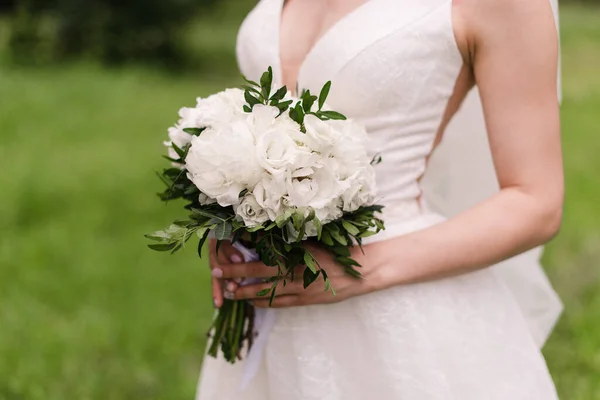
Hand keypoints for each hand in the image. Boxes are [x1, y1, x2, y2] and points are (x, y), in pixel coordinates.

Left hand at [208, 241, 384, 307]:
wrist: (362, 271)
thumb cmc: (340, 248)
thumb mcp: (314, 238)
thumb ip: (292, 237)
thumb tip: (268, 229)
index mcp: (294, 255)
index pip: (259, 255)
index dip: (240, 255)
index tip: (224, 250)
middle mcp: (292, 274)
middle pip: (256, 276)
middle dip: (233, 275)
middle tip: (215, 273)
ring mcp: (298, 290)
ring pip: (264, 293)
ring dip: (244, 292)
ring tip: (228, 292)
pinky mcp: (305, 300)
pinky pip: (278, 304)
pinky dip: (263, 302)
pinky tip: (252, 301)